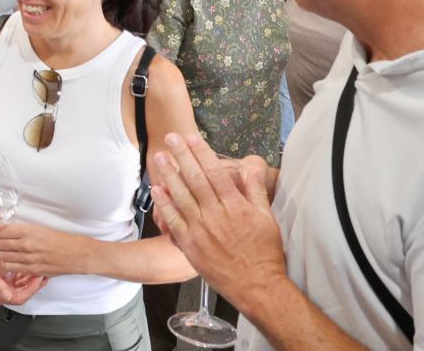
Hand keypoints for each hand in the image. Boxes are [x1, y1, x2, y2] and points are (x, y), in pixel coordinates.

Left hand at [0, 221, 87, 279]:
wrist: (74, 253)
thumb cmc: (59, 239)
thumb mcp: (39, 228)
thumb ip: (22, 230)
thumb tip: (6, 229)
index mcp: (28, 230)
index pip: (1, 230)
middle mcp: (26, 244)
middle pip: (0, 244)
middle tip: (0, 241)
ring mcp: (28, 258)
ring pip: (3, 256)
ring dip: (2, 253)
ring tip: (6, 251)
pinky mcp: (31, 270)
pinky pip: (11, 267)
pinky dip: (8, 264)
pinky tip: (11, 261)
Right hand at [0, 241, 44, 305]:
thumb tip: (7, 296)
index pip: (19, 298)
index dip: (30, 290)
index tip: (37, 279)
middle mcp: (2, 293)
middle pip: (24, 293)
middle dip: (34, 285)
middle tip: (41, 274)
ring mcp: (6, 286)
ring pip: (24, 286)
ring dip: (32, 279)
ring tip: (39, 270)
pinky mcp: (8, 279)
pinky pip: (21, 279)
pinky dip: (27, 274)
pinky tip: (31, 267)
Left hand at [150, 134, 286, 304]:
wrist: (257, 287)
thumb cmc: (265, 252)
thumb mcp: (267, 218)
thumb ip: (256, 189)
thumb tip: (252, 163)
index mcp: (236, 206)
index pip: (215, 172)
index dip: (202, 153)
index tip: (192, 137)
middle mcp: (216, 215)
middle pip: (195, 179)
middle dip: (182, 156)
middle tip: (171, 137)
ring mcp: (201, 230)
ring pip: (181, 196)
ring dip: (168, 174)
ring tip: (160, 157)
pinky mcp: (190, 245)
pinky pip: (173, 221)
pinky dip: (164, 204)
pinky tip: (157, 190)